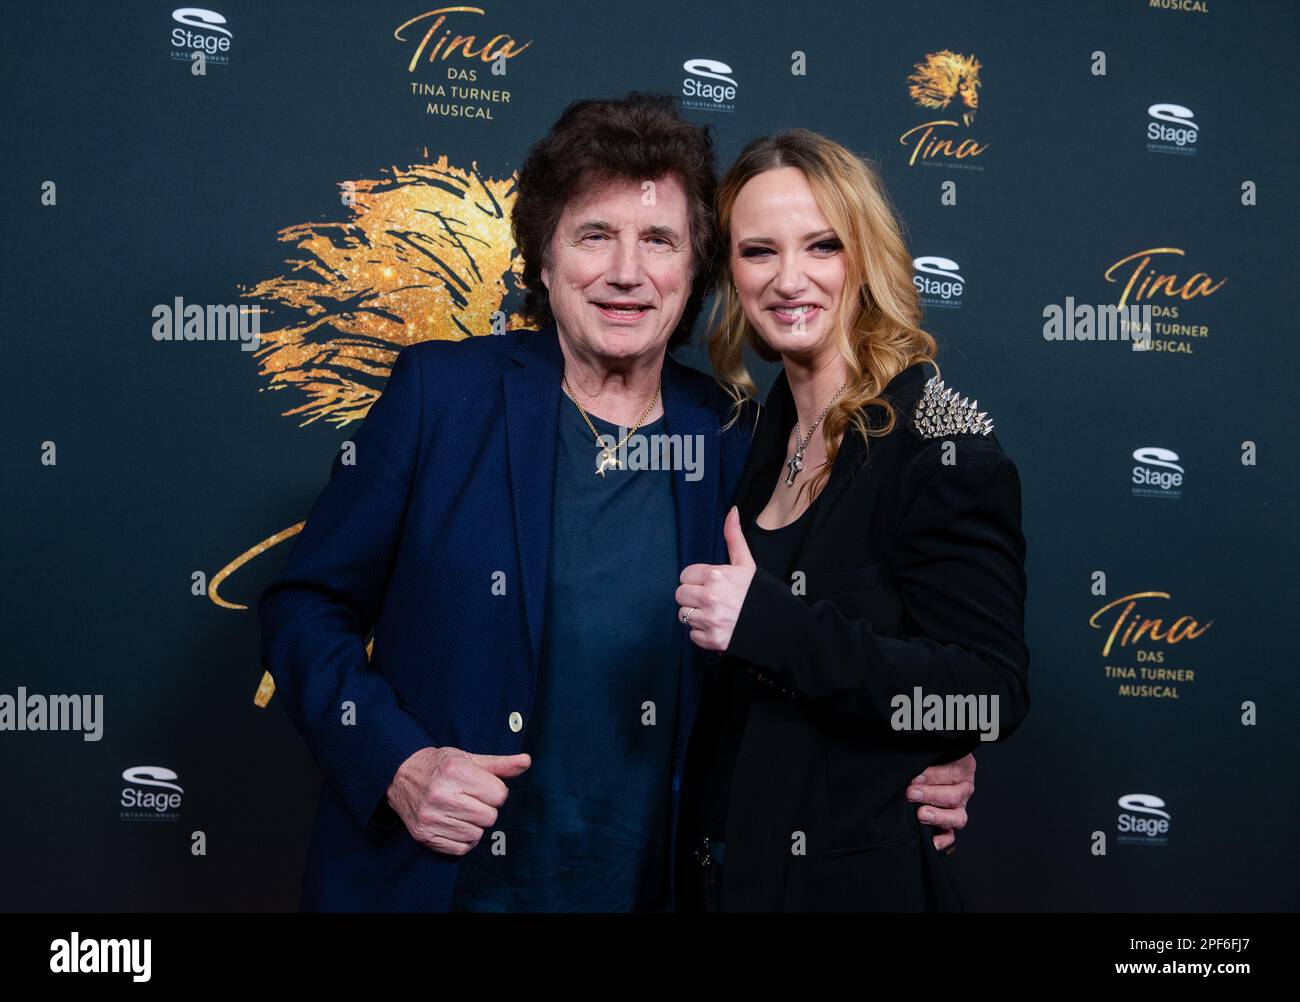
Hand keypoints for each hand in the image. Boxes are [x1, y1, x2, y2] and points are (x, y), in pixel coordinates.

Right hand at [386, 746, 530, 855]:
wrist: (399, 776)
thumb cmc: (438, 766)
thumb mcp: (468, 758)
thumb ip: (499, 764)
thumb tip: (526, 761)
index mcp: (456, 772)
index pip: (499, 795)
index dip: (495, 791)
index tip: (481, 787)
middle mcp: (442, 795)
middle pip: (489, 817)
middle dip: (485, 808)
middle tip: (470, 799)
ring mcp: (431, 817)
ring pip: (477, 835)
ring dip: (474, 825)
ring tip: (460, 811)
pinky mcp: (424, 835)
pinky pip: (460, 849)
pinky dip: (462, 840)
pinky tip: (453, 824)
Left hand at [676, 506, 756, 651]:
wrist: (780, 626)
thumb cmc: (761, 593)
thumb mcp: (747, 564)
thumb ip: (734, 537)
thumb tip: (731, 510)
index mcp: (717, 575)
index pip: (685, 575)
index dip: (696, 580)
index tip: (708, 584)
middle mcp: (711, 597)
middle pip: (680, 595)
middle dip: (692, 597)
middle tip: (710, 600)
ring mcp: (710, 620)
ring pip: (684, 615)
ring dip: (696, 616)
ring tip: (715, 613)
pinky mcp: (712, 640)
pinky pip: (692, 635)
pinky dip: (703, 634)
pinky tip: (719, 627)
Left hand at [907, 752, 975, 851]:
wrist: (923, 769)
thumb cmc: (926, 758)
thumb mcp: (929, 752)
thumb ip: (924, 757)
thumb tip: (911, 766)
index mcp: (963, 767)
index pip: (952, 772)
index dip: (933, 775)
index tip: (915, 777)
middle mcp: (964, 788)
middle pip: (954, 795)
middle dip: (931, 795)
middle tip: (912, 793)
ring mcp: (958, 807)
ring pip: (957, 817)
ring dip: (939, 817)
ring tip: (922, 815)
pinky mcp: (949, 823)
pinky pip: (950, 835)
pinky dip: (942, 840)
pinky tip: (932, 842)